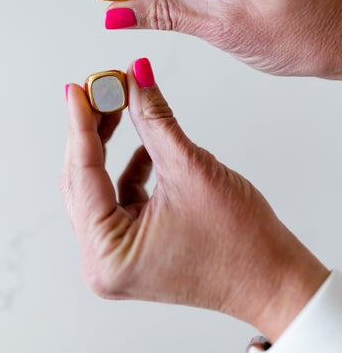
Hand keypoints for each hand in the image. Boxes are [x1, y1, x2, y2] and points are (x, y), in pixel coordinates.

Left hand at [60, 58, 328, 342]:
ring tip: (121, 104)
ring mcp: (118, 255)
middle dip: (94, 130)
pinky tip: (144, 145)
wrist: (274, 278)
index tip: (78, 87)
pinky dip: (129, 168)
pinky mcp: (134, 246)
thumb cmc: (240, 240)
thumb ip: (154, 118)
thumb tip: (136, 74)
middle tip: (103, 87)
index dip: (81, 124)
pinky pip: (120, 197)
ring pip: (100, 185)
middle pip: (84, 180)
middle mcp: (103, 260)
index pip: (82, 174)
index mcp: (107, 253)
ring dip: (110, 145)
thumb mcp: (189, 168)